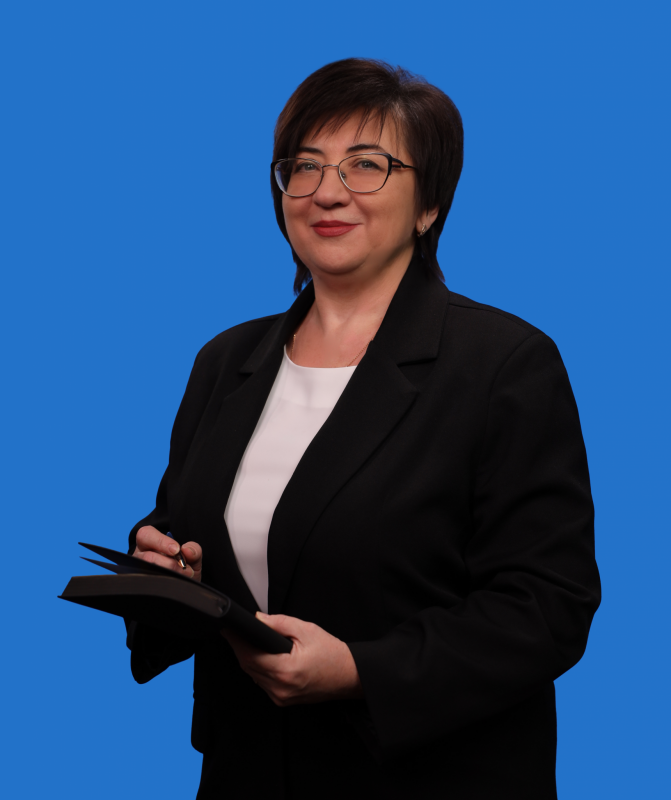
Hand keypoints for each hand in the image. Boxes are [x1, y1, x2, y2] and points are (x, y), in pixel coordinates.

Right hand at [133, 525, 202, 580]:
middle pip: (147, 557)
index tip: (177, 550)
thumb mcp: (192, 555)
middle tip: (185, 568)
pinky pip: (151, 586)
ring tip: (185, 576)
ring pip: (149, 572)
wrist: (185, 585)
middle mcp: (140, 557)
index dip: (161, 542)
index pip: (145, 535)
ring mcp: (140, 572)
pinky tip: (177, 584)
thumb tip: (187, 550)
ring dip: (170, 575)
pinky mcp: (143, 586)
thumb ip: (193, 549)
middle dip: (169, 564)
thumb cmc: (185, 566)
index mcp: (149, 543)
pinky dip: (167, 585)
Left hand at [221, 612, 362, 705]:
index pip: (249, 656)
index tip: (229, 629)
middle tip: (236, 632)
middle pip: (248, 667)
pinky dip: (259, 670)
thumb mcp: (306, 630)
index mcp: (285, 670)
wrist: (349, 675)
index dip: (236, 641)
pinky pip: (263, 683)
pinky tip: (264, 658)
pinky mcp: (283, 701)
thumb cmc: (332, 654)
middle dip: (240, 648)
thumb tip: (258, 619)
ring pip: (253, 676)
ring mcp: (281, 697)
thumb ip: (279, 623)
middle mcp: (280, 688)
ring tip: (250, 643)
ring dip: (249, 659)